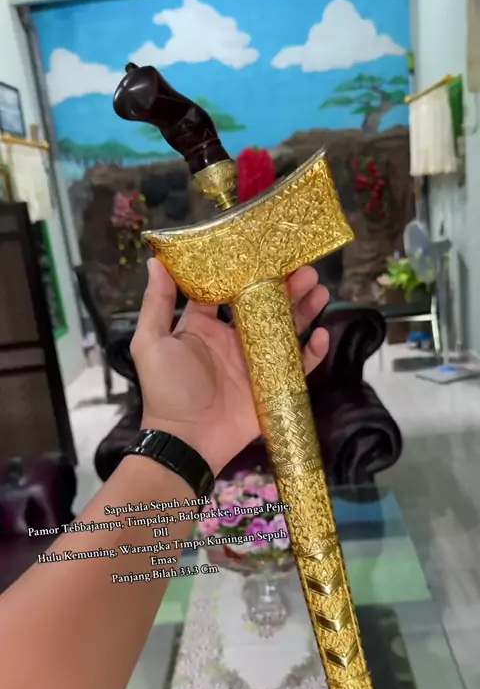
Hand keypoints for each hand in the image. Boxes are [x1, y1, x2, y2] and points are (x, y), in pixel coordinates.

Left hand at [131, 259, 329, 475]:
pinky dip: (312, 351)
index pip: (228, 288)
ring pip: (286, 328)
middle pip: (265, 304)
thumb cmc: (166, 390)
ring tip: (319, 289)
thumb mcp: (151, 342)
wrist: (187, 441)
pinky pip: (298, 365)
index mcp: (204, 325)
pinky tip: (321, 334)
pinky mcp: (272, 385)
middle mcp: (233, 339)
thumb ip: (156, 303)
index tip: (263, 247)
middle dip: (286, 285)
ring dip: (304, 309)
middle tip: (304, 267)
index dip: (246, 268)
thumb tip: (156, 261)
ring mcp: (255, 362)